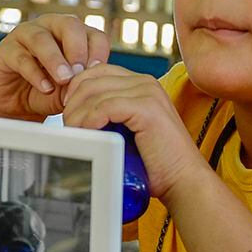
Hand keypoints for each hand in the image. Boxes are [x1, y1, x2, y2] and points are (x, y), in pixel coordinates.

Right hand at [0, 15, 111, 119]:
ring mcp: (25, 36)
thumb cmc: (47, 91)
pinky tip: (46, 88)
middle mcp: (50, 27)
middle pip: (68, 25)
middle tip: (80, 72)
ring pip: (41, 38)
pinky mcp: (6, 51)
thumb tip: (92, 82)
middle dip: (77, 48)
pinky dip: (35, 74)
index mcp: (72, 34)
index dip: (99, 51)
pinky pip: (21, 57)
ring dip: (55, 59)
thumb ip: (80, 84)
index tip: (100, 71)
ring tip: (64, 79)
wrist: (16, 104)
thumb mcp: (69, 90)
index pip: (93, 34)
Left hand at [60, 65, 204, 198]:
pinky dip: (89, 120)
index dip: (77, 89)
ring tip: (74, 133)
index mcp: (142, 85)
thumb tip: (75, 115)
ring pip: (95, 92)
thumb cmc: (156, 164)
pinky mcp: (147, 108)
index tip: (69, 112)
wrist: (182, 180)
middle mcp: (146, 83)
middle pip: (92, 78)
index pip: (98, 72)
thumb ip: (110, 118)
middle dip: (73, 102)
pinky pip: (105, 106)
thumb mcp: (128, 132)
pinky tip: (86, 134)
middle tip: (68, 125)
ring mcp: (148, 93)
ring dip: (77, 114)